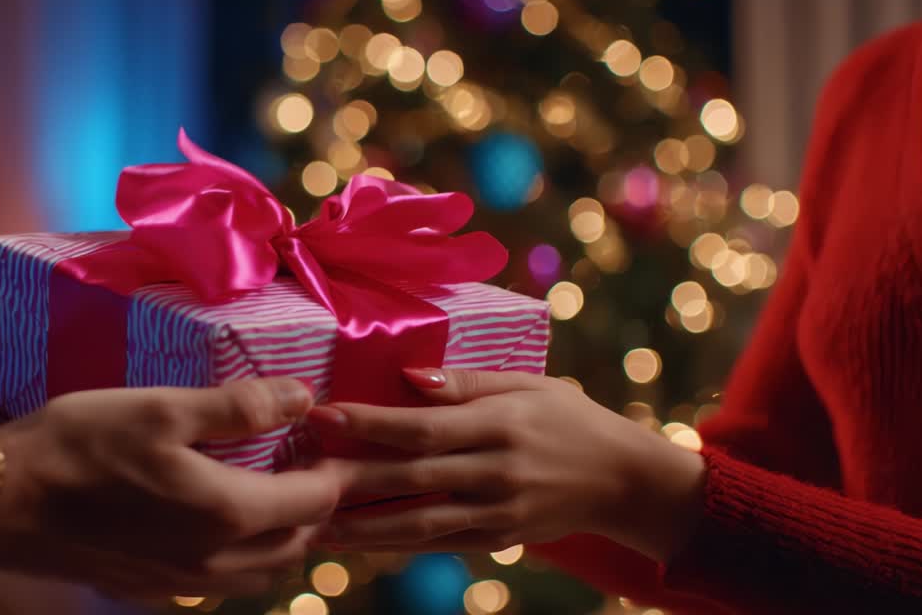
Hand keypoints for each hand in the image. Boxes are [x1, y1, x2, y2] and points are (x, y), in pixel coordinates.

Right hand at [0, 377, 340, 597]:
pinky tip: (217, 515)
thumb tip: (304, 397)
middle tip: (305, 457)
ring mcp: (182, 583)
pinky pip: (221, 581)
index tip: (330, 437)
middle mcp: (214, 562)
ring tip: (269, 486)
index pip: (316, 501)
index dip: (333, 469)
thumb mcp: (162, 407)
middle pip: (297, 543)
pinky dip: (241, 553)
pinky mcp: (150, 588)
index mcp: (227, 514)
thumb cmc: (80, 443)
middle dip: (314, 503)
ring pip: (261, 571)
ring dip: (280, 533)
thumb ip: (240, 406)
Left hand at [310, 368, 704, 561]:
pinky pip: (437, 543)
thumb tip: (410, 377)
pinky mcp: (496, 539)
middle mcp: (494, 473)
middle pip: (411, 479)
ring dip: (361, 526)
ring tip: (312, 524)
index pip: (423, 426)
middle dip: (350, 477)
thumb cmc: (568, 418)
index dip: (369, 422)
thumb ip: (469, 382)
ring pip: (418, 524)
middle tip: (297, 474)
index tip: (321, 414)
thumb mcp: (528, 384)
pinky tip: (357, 542)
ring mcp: (495, 512)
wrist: (623, 480)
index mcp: (500, 425)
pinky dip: (395, 545)